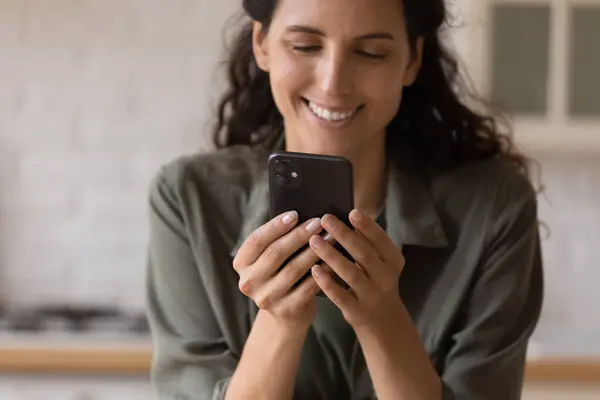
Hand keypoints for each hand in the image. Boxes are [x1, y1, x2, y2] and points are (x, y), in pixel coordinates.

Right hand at [232, 210, 328, 327]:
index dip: (275, 226)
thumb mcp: (269, 258)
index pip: (256, 240)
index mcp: (241, 263)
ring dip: (314, 251)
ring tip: (330, 237)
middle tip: (318, 222)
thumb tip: (301, 215)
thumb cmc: (280, 274)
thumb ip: (277, 240)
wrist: (285, 313)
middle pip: (275, 253)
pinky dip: (322, 272)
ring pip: (293, 269)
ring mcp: (266, 298)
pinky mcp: (286, 310)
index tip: (295, 214)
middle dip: (299, 235)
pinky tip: (333, 261)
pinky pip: (307, 287)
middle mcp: (249, 282)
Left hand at [309, 209, 405, 327]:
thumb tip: (346, 215)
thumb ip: (366, 242)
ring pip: (351, 273)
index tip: (352, 212)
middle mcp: (385, 277)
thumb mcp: (380, 261)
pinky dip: (327, 283)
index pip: (381, 240)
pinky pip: (340, 296)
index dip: (368, 226)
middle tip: (325, 219)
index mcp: (393, 260)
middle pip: (364, 254)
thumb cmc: (376, 280)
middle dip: (344, 235)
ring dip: (331, 256)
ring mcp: (371, 295)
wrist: (383, 319)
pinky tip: (314, 269)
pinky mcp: (357, 310)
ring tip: (314, 240)